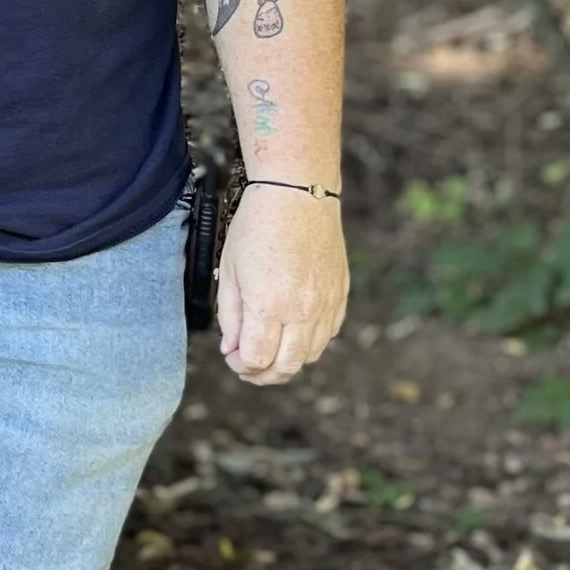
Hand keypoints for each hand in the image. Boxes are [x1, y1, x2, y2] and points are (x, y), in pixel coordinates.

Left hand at [216, 186, 347, 384]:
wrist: (297, 194)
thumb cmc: (257, 227)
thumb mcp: (230, 271)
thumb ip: (230, 317)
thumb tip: (232, 350)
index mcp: (269, 305)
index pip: (256, 359)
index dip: (240, 366)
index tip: (232, 357)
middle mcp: (302, 311)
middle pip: (286, 367)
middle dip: (263, 375)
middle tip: (248, 367)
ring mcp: (325, 304)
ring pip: (310, 356)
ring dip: (288, 363)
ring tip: (270, 353)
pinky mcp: (340, 295)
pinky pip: (328, 334)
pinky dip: (310, 343)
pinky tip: (293, 333)